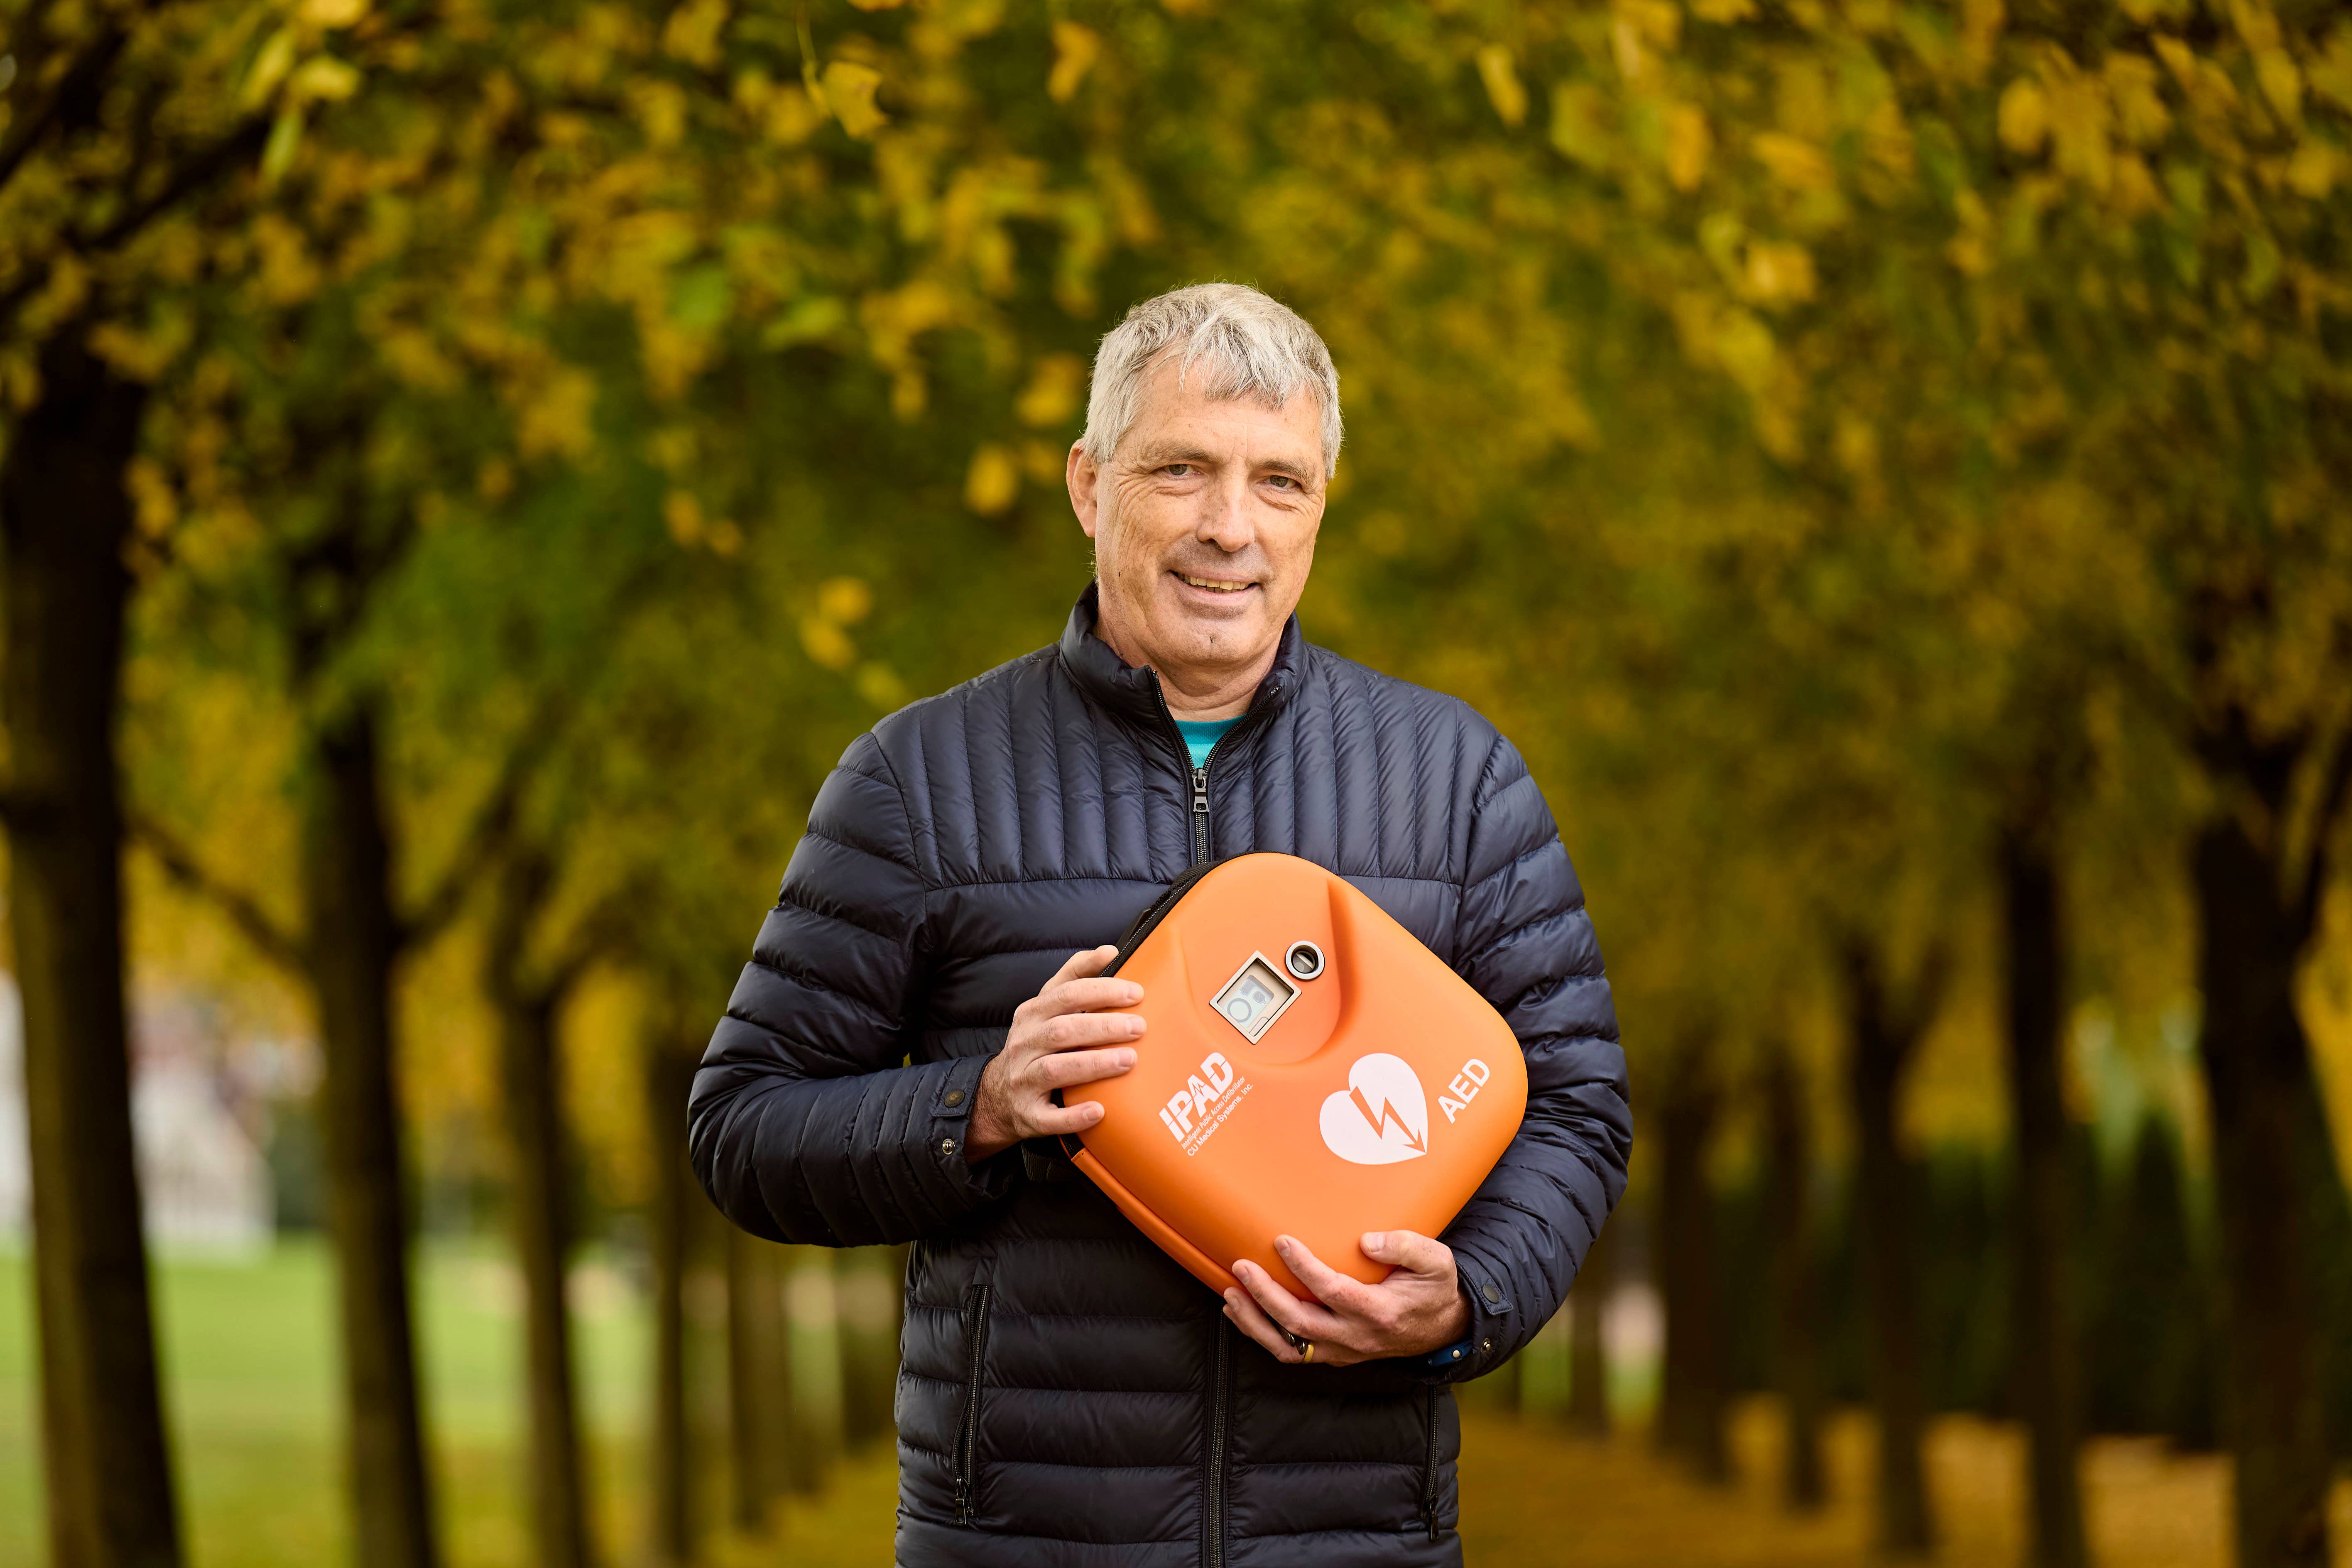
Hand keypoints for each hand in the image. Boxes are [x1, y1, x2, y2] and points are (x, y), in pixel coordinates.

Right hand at [965, 945, 1142, 1161]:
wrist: (996, 1097)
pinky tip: (1099, 1110)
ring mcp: (1022, 1080)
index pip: (1065, 994)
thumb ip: (1075, 977)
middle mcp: (1024, 1044)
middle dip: (1103, 1027)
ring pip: (1055, 1069)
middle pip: (1062, 1030)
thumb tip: (1109, 951)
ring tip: (1129, 1060)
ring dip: (1094, 1064)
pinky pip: (1049, 1118)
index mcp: (1032, 1013)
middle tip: (1139, 1027)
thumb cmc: (1036, 1044)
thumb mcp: (1047, 1007)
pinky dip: (1074, 1115)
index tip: (1136, 992)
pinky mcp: (1027, 1114)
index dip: (1101, 991)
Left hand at [1224, 1231, 1469, 1367]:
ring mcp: (1342, 1351)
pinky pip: (1290, 1351)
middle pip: (1300, 1322)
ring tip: (1230, 1294)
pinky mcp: (1333, 1354)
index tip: (1281, 1241)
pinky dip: (1262, 1335)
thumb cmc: (1434, 1288)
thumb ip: (1405, 1246)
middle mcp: (1356, 1337)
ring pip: (1288, 1345)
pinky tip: (1241, 1312)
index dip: (1304, 1268)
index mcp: (1380, 1312)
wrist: (1443, 1328)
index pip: (1333, 1291)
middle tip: (1241, 1267)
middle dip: (1265, 1295)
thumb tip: (1366, 1240)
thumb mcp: (1435, 1260)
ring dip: (1254, 1322)